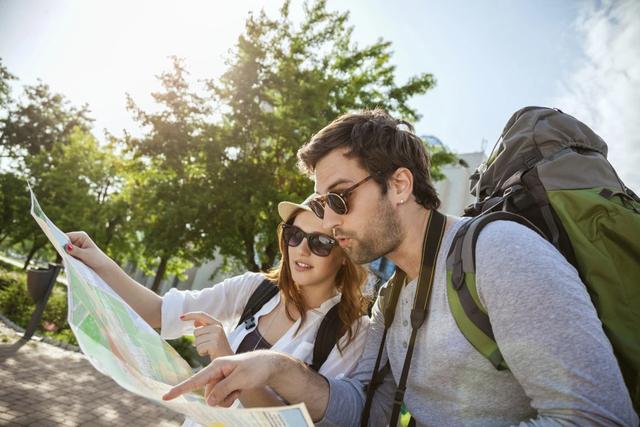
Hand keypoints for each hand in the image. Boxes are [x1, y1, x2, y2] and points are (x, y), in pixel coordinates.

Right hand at [65, 231, 113, 271]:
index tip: (58, 246)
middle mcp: (76, 241)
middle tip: (64, 255)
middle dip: (63, 250)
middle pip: (64, 244)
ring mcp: (74, 248)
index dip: (61, 241)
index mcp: (81, 236)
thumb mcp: (86, 255)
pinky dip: (67, 261)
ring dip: (66, 256)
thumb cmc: (97, 259)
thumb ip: (76, 251)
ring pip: (64, 252)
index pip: (67, 236)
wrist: (103, 268)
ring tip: (70, 261)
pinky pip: (66, 258)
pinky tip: (71, 265)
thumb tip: (66, 246)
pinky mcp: (73, 256)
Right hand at [162, 350, 279, 406]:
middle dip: (221, 397)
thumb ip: (222, 389)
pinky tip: (240, 390)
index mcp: (217, 366)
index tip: (166, 396)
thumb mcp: (240, 378)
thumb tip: (208, 401)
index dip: (180, 389)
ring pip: (215, 398)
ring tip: (240, 389)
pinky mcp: (227, 385)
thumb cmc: (256, 367)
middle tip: (237, 389)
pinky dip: (230, 398)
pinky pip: (222, 398)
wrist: (270, 365)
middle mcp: (217, 372)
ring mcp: (221, 379)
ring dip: (227, 399)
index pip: (195, 380)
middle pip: (208, 394)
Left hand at [181, 312, 231, 359]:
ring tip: (210, 349)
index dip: (191, 315)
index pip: (201, 315)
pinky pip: (199, 348)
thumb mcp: (213, 334)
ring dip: (200, 347)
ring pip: (196, 341)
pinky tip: (210, 353)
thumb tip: (195, 321)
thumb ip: (204, 327)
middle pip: (196, 331)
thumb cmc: (218, 347)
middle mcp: (217, 327)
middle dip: (198, 340)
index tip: (181, 317)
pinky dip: (201, 353)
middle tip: (209, 345)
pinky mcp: (214, 345)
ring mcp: (216, 336)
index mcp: (217, 323)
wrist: (227, 359)